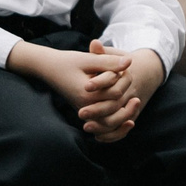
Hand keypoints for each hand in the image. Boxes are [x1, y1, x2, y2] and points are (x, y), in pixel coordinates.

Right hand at [9, 41, 133, 131]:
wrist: (49, 69)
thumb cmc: (68, 62)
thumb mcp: (88, 59)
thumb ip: (108, 61)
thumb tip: (130, 61)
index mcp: (86, 95)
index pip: (116, 92)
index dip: (125, 79)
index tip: (126, 68)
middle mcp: (85, 107)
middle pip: (115, 108)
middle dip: (127, 97)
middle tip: (134, 87)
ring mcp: (85, 111)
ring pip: (110, 122)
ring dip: (125, 116)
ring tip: (135, 102)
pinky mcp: (86, 112)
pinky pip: (103, 125)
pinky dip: (116, 123)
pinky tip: (128, 118)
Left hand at [75, 41, 165, 141]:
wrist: (146, 71)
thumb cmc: (123, 63)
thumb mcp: (114, 54)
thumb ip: (103, 53)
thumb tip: (94, 43)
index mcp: (127, 77)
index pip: (114, 82)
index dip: (100, 83)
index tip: (86, 86)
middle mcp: (131, 93)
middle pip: (116, 104)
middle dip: (97, 110)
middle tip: (81, 113)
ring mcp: (131, 106)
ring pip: (119, 119)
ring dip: (103, 126)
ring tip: (86, 126)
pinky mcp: (131, 115)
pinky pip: (122, 129)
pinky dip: (111, 135)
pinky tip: (96, 135)